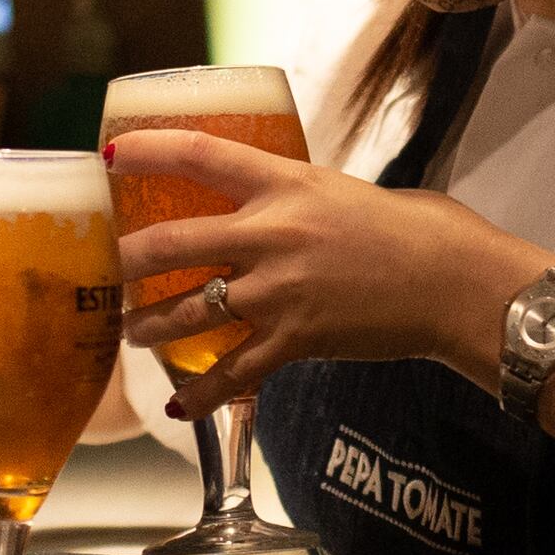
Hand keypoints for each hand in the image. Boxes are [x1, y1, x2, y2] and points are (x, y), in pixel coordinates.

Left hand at [105, 128, 551, 411]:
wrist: (454, 283)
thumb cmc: (415, 230)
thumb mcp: (345, 190)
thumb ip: (299, 197)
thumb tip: (272, 204)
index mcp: (287, 183)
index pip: (202, 154)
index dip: (148, 150)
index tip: (110, 154)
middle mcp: (273, 233)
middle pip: (172, 242)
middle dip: (123, 259)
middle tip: (99, 265)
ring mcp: (280, 290)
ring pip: (188, 310)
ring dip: (149, 325)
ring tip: (130, 331)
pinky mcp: (296, 339)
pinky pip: (233, 372)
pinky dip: (202, 393)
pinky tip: (179, 404)